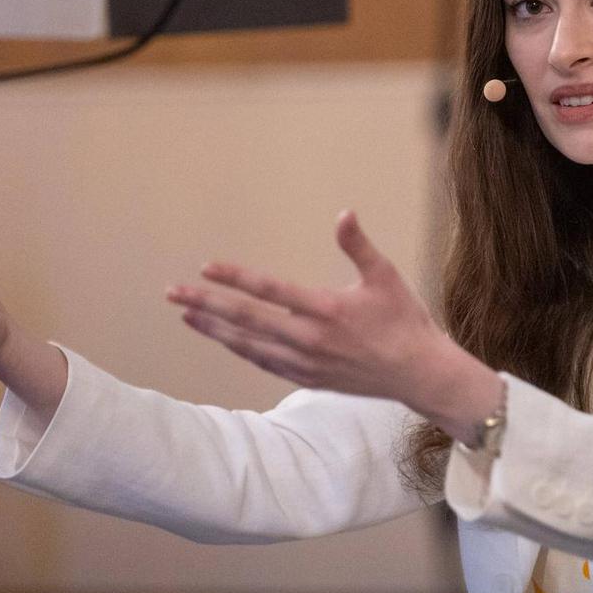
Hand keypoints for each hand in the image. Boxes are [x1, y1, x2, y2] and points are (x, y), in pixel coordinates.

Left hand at [166, 209, 447, 406]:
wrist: (419, 374)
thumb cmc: (405, 321)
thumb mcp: (385, 277)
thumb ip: (358, 246)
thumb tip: (344, 213)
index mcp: (327, 310)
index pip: (269, 290)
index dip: (234, 278)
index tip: (205, 268)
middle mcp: (310, 339)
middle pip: (247, 320)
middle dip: (206, 306)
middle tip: (173, 294)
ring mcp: (306, 363)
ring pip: (248, 345)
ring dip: (214, 330)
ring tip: (186, 317)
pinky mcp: (308, 379)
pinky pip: (264, 363)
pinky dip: (240, 350)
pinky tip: (224, 339)